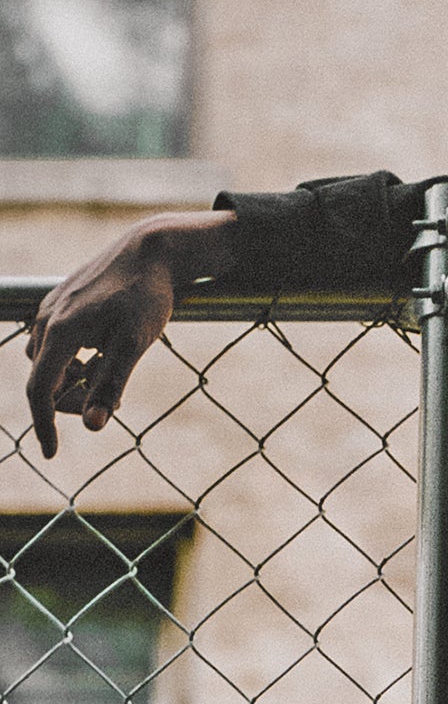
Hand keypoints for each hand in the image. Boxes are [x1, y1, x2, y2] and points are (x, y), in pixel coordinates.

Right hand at [24, 208, 233, 457]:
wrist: (151, 249)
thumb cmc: (147, 296)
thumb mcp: (134, 345)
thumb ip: (109, 385)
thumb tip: (91, 427)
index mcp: (60, 330)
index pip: (39, 389)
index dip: (44, 425)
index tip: (52, 453)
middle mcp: (47, 319)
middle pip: (44, 379)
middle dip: (71, 400)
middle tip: (116, 403)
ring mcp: (51, 308)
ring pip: (48, 361)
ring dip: (72, 380)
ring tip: (110, 376)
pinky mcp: (60, 302)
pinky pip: (54, 342)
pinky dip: (73, 359)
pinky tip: (100, 356)